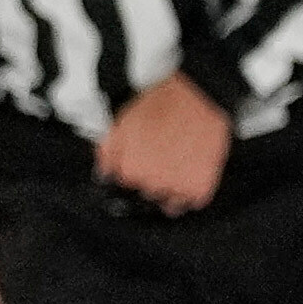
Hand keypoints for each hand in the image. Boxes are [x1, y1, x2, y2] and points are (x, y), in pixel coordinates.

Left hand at [91, 72, 231, 213]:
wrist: (199, 99)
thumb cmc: (162, 105)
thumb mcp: (122, 121)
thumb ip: (108, 151)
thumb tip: (103, 172)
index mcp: (130, 169)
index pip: (119, 183)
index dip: (127, 170)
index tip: (136, 160)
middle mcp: (152, 184)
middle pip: (143, 194)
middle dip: (148, 179)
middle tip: (157, 157)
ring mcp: (178, 189)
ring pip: (166, 204)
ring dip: (167, 190)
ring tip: (173, 167)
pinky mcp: (200, 190)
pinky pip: (190, 203)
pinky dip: (188, 193)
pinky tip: (187, 174)